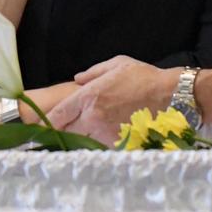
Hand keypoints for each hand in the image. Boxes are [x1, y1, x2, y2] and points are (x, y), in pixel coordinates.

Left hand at [47, 56, 173, 142]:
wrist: (171, 96)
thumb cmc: (144, 77)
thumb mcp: (117, 65)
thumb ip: (93, 73)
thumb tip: (77, 79)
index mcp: (89, 96)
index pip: (58, 115)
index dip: (47, 122)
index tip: (40, 127)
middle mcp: (93, 116)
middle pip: (66, 131)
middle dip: (62, 131)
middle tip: (60, 132)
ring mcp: (105, 132)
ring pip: (83, 140)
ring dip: (81, 138)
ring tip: (85, 135)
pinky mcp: (119, 143)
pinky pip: (101, 146)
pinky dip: (99, 144)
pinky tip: (104, 138)